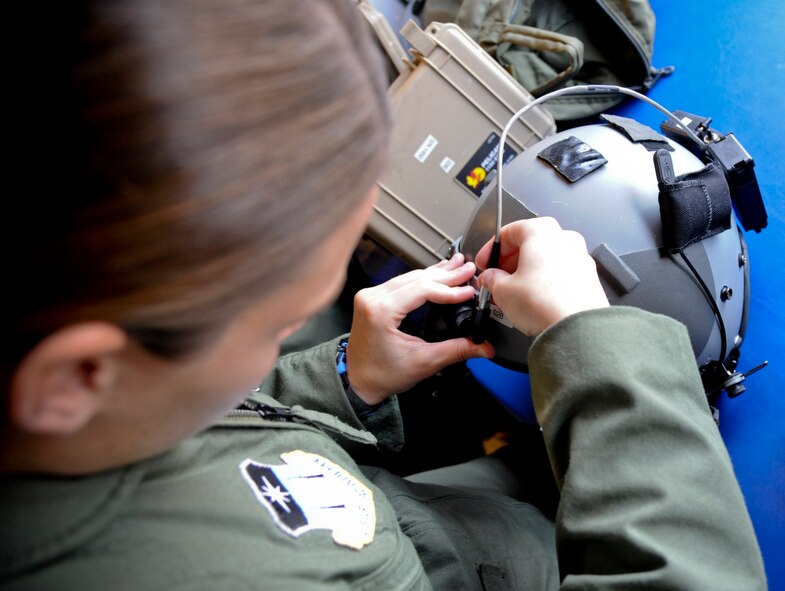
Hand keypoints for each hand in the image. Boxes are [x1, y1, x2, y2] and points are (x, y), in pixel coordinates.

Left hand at [346, 253, 493, 404]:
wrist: (357, 382)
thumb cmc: (381, 375)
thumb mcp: (424, 362)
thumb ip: (456, 350)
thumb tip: (483, 346)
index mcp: (380, 311)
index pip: (423, 290)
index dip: (449, 290)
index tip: (469, 291)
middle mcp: (372, 298)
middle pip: (417, 279)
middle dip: (446, 275)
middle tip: (469, 269)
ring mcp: (370, 296)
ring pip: (409, 277)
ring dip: (435, 273)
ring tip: (458, 266)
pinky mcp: (372, 298)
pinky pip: (401, 282)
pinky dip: (421, 279)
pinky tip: (437, 273)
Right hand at [475, 217, 608, 336]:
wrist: (576, 329)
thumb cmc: (544, 304)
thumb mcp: (502, 290)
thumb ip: (492, 279)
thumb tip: (490, 278)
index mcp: (541, 232)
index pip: (509, 232)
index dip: (491, 250)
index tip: (484, 264)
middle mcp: (564, 238)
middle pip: (529, 244)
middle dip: (508, 262)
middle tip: (496, 279)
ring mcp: (579, 257)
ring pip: (545, 258)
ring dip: (526, 271)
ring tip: (513, 292)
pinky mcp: (587, 277)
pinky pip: (559, 272)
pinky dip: (544, 280)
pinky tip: (533, 298)